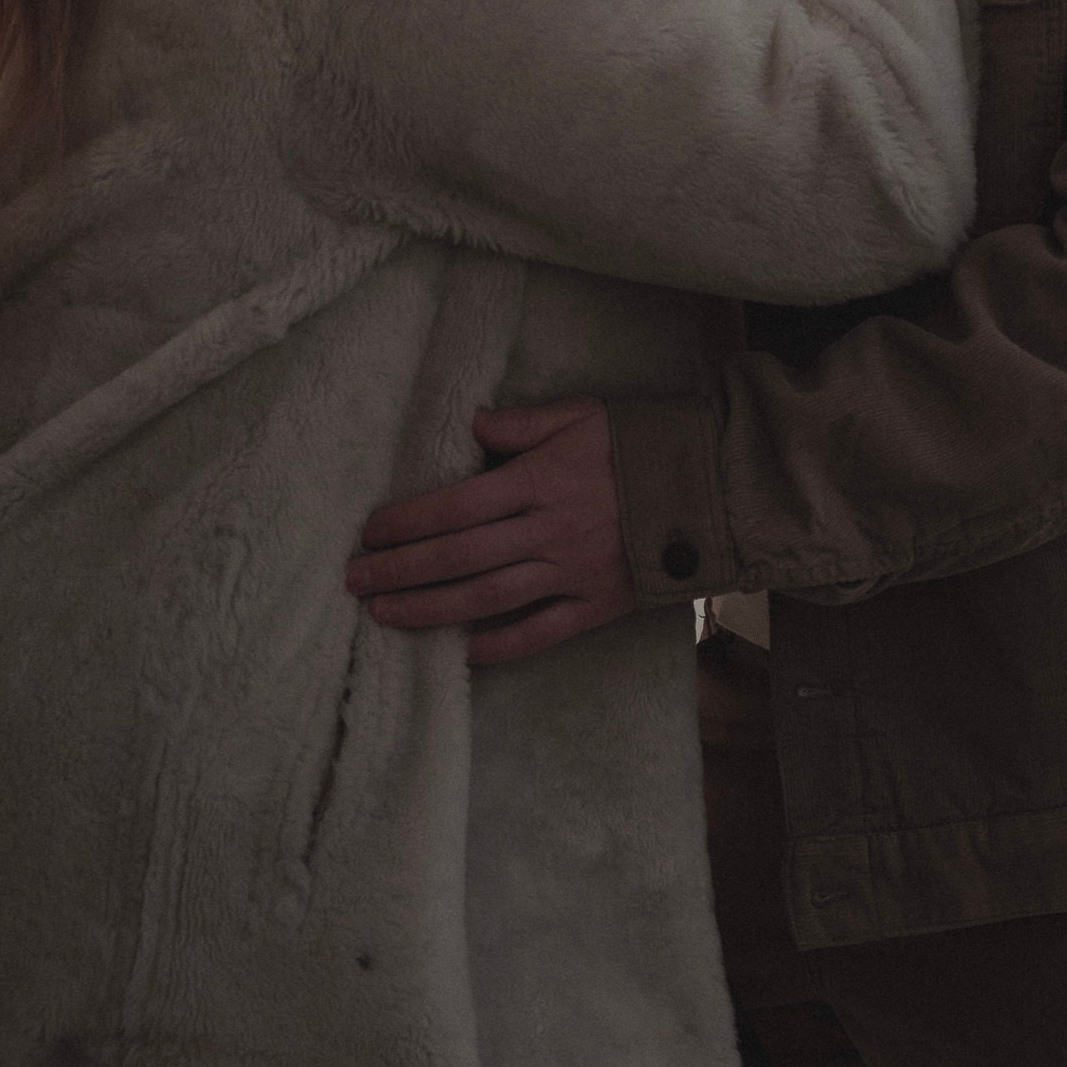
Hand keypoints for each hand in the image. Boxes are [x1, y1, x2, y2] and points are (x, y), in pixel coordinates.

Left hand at [345, 400, 631, 664]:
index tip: (370, 533)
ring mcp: (572, 572)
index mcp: (541, 480)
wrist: (710, 490)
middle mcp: (550, 530)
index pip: (457, 505)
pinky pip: (540, 633)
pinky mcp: (597, 605)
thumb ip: (523, 423)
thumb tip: (472, 423)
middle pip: (460, 557)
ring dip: (431, 610)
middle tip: (355, 581)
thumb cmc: (639, 445)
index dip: (408, 521)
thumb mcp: (582, 415)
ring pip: (489, 598)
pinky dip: (499, 645)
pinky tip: (460, 651)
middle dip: (401, 571)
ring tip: (385, 616)